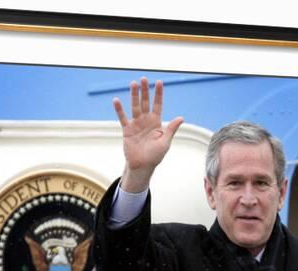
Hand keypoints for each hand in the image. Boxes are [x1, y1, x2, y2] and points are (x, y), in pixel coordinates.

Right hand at [114, 77, 182, 191]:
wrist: (142, 166)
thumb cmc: (155, 156)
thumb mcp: (165, 142)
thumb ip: (171, 129)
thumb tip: (181, 117)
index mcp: (156, 123)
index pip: (157, 105)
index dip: (158, 94)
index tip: (158, 82)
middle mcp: (146, 121)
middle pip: (145, 102)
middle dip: (145, 91)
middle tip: (143, 78)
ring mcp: (136, 124)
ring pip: (135, 107)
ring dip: (134, 96)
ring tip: (133, 84)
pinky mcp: (127, 130)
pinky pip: (123, 118)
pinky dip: (119, 110)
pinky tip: (116, 100)